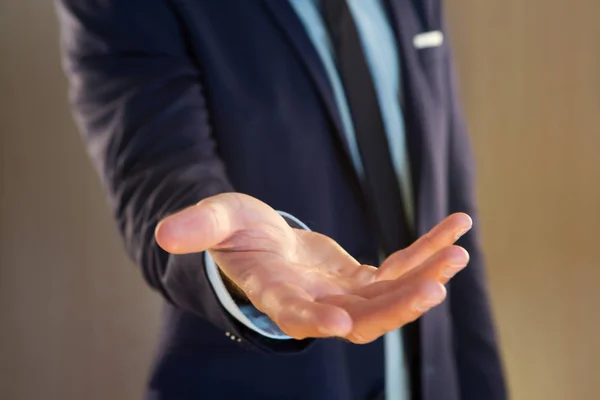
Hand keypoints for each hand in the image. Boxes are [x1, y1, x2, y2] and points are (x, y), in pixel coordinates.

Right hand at [155, 193, 471, 343]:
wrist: (261, 245)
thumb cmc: (235, 234)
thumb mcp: (217, 220)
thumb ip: (198, 226)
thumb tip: (163, 233)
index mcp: (276, 293)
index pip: (293, 314)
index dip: (313, 319)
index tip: (339, 321)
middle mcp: (314, 302)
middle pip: (359, 317)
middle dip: (395, 306)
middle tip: (435, 288)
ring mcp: (342, 293)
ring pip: (389, 297)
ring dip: (424, 278)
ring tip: (458, 254)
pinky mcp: (361, 278)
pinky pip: (401, 269)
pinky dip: (427, 253)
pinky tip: (457, 229)